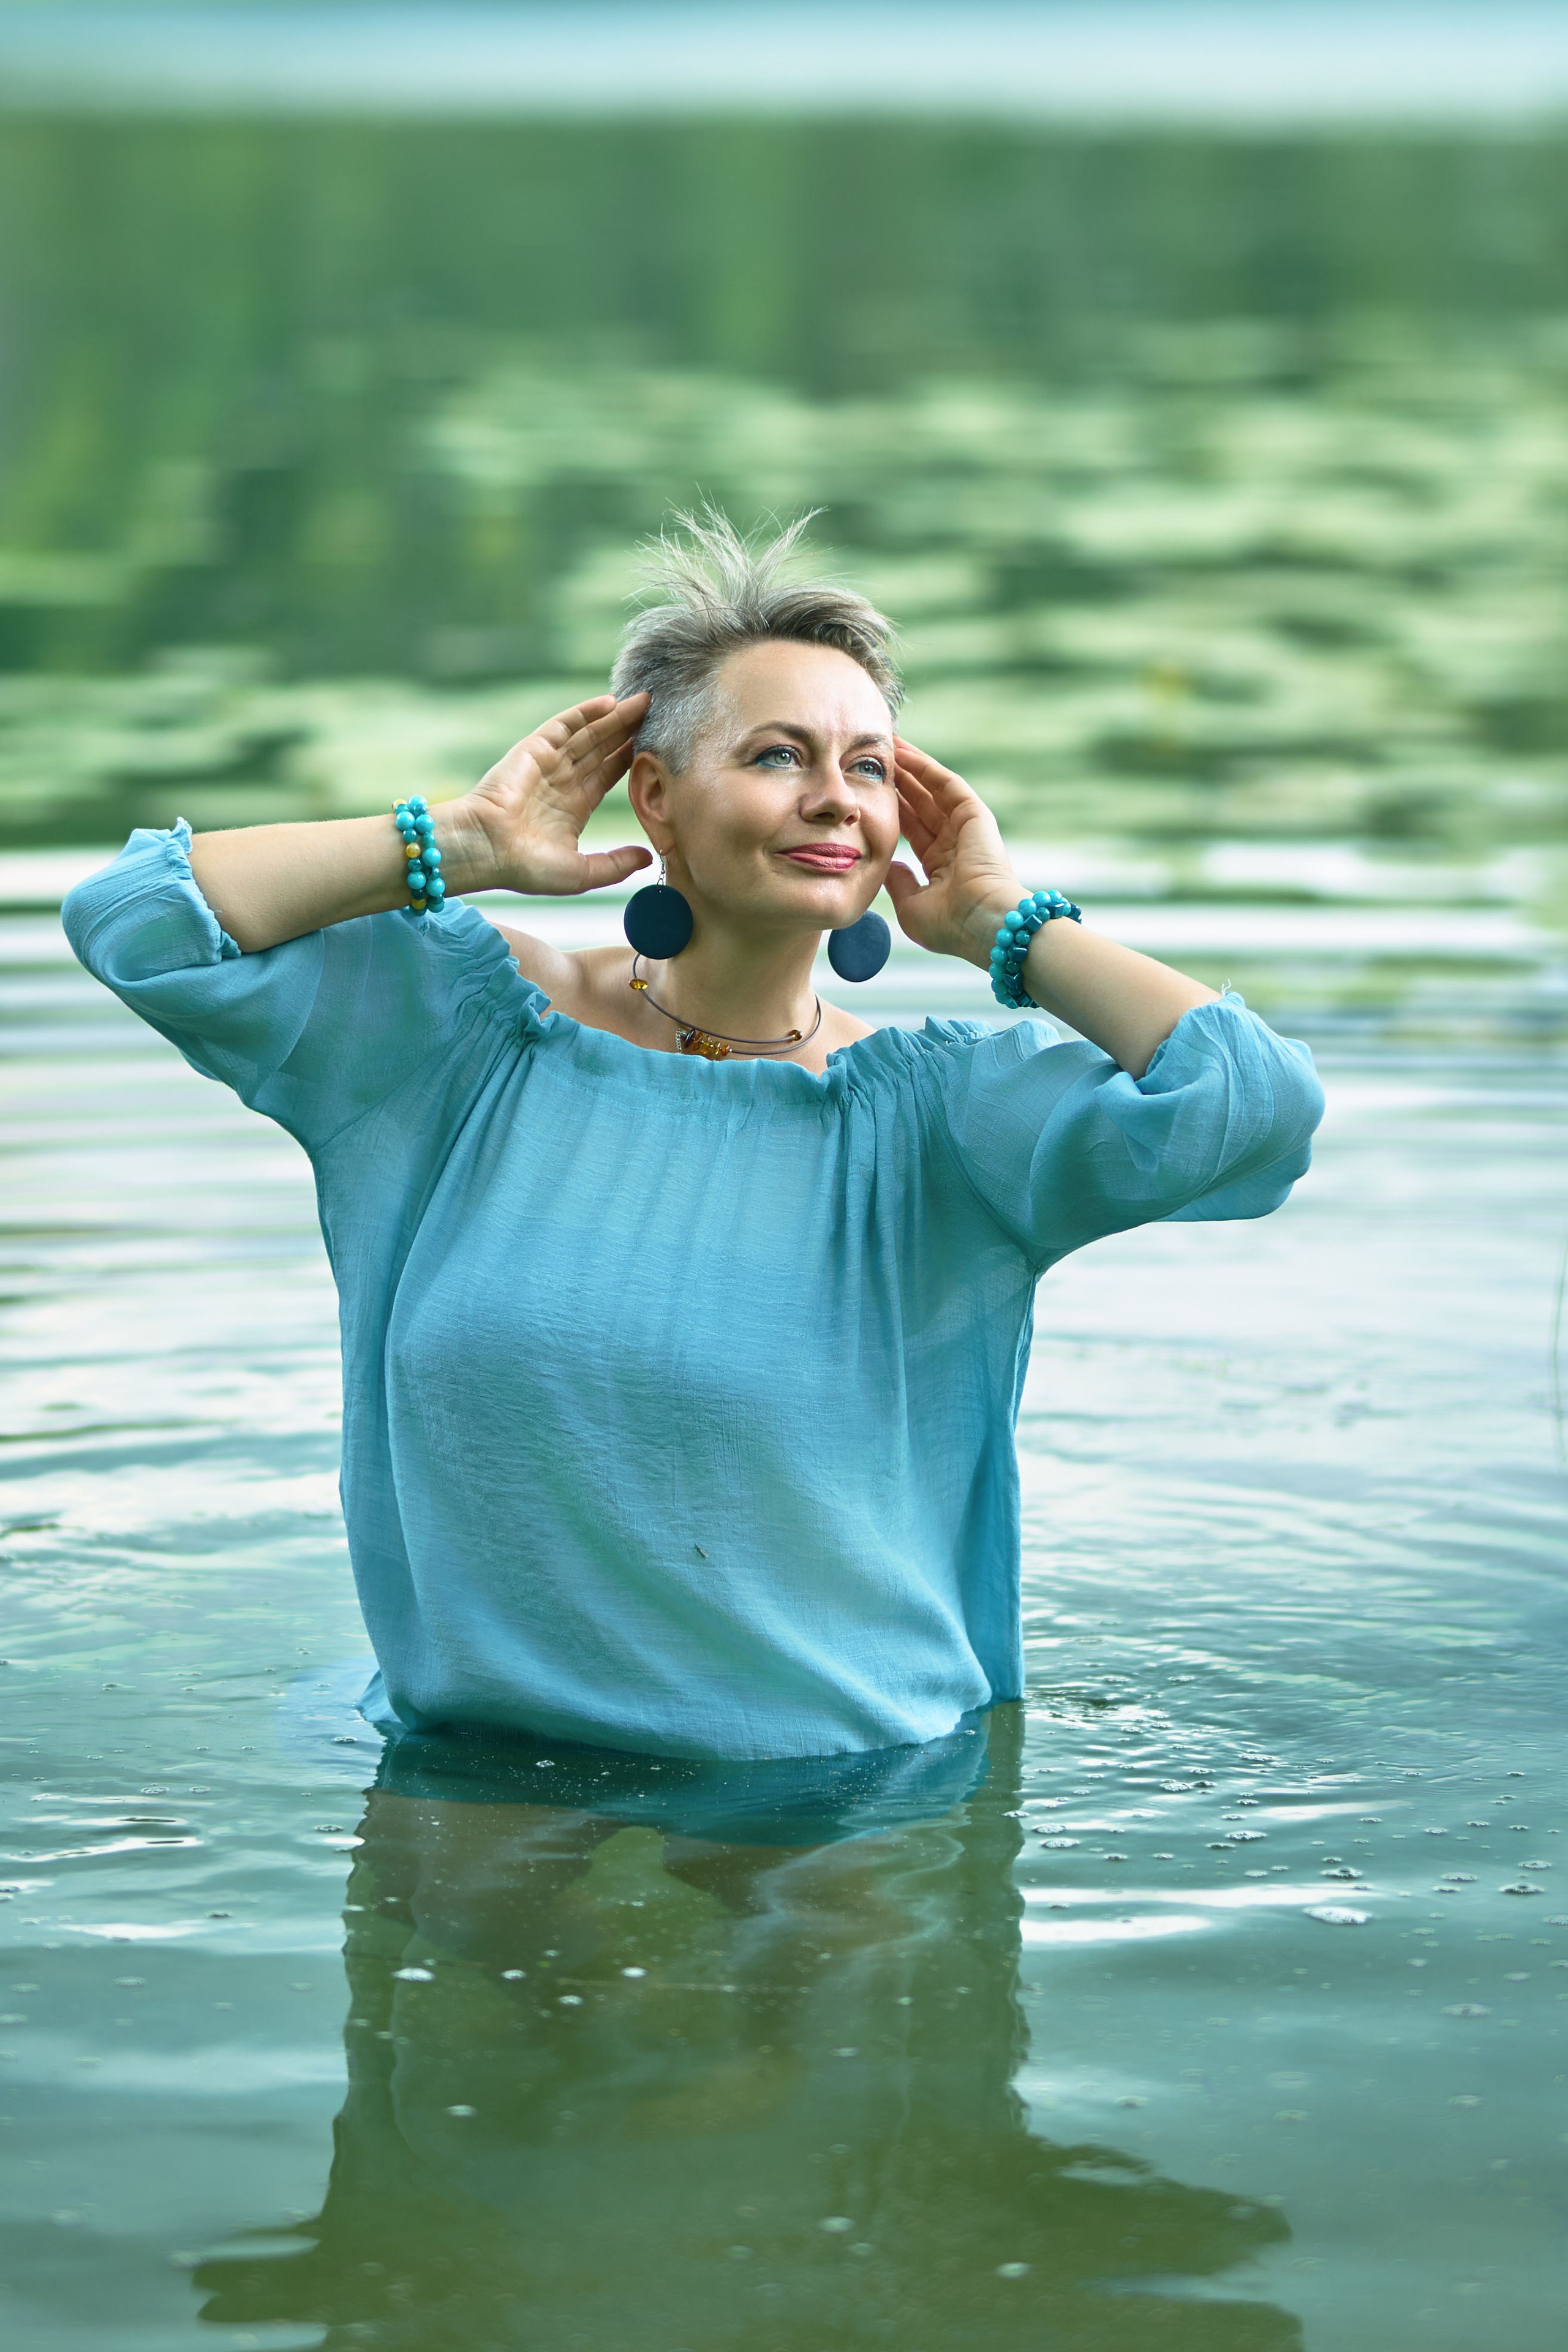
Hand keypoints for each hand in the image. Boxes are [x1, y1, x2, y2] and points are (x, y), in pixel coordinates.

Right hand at [450, 693, 652, 897]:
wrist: (486, 848)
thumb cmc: (526, 866)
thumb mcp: (581, 873)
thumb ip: (615, 864)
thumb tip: (648, 856)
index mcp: (574, 807)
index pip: (610, 775)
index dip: (632, 759)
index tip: (659, 746)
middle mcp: (563, 781)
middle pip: (604, 749)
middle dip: (629, 731)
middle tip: (660, 713)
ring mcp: (549, 762)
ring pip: (590, 733)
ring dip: (616, 717)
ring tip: (645, 701)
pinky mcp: (535, 748)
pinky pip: (565, 724)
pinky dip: (586, 711)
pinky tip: (611, 701)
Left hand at [883, 738, 1021, 964]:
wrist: (983, 923)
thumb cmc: (950, 925)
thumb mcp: (911, 907)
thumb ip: (898, 883)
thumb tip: (886, 866)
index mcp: (941, 866)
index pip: (912, 829)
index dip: (891, 810)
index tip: (868, 793)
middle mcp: (954, 843)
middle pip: (919, 804)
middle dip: (898, 782)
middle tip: (873, 760)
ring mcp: (966, 827)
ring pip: (931, 789)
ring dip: (909, 767)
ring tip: (885, 746)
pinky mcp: (974, 814)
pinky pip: (946, 783)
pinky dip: (924, 766)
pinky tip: (903, 751)